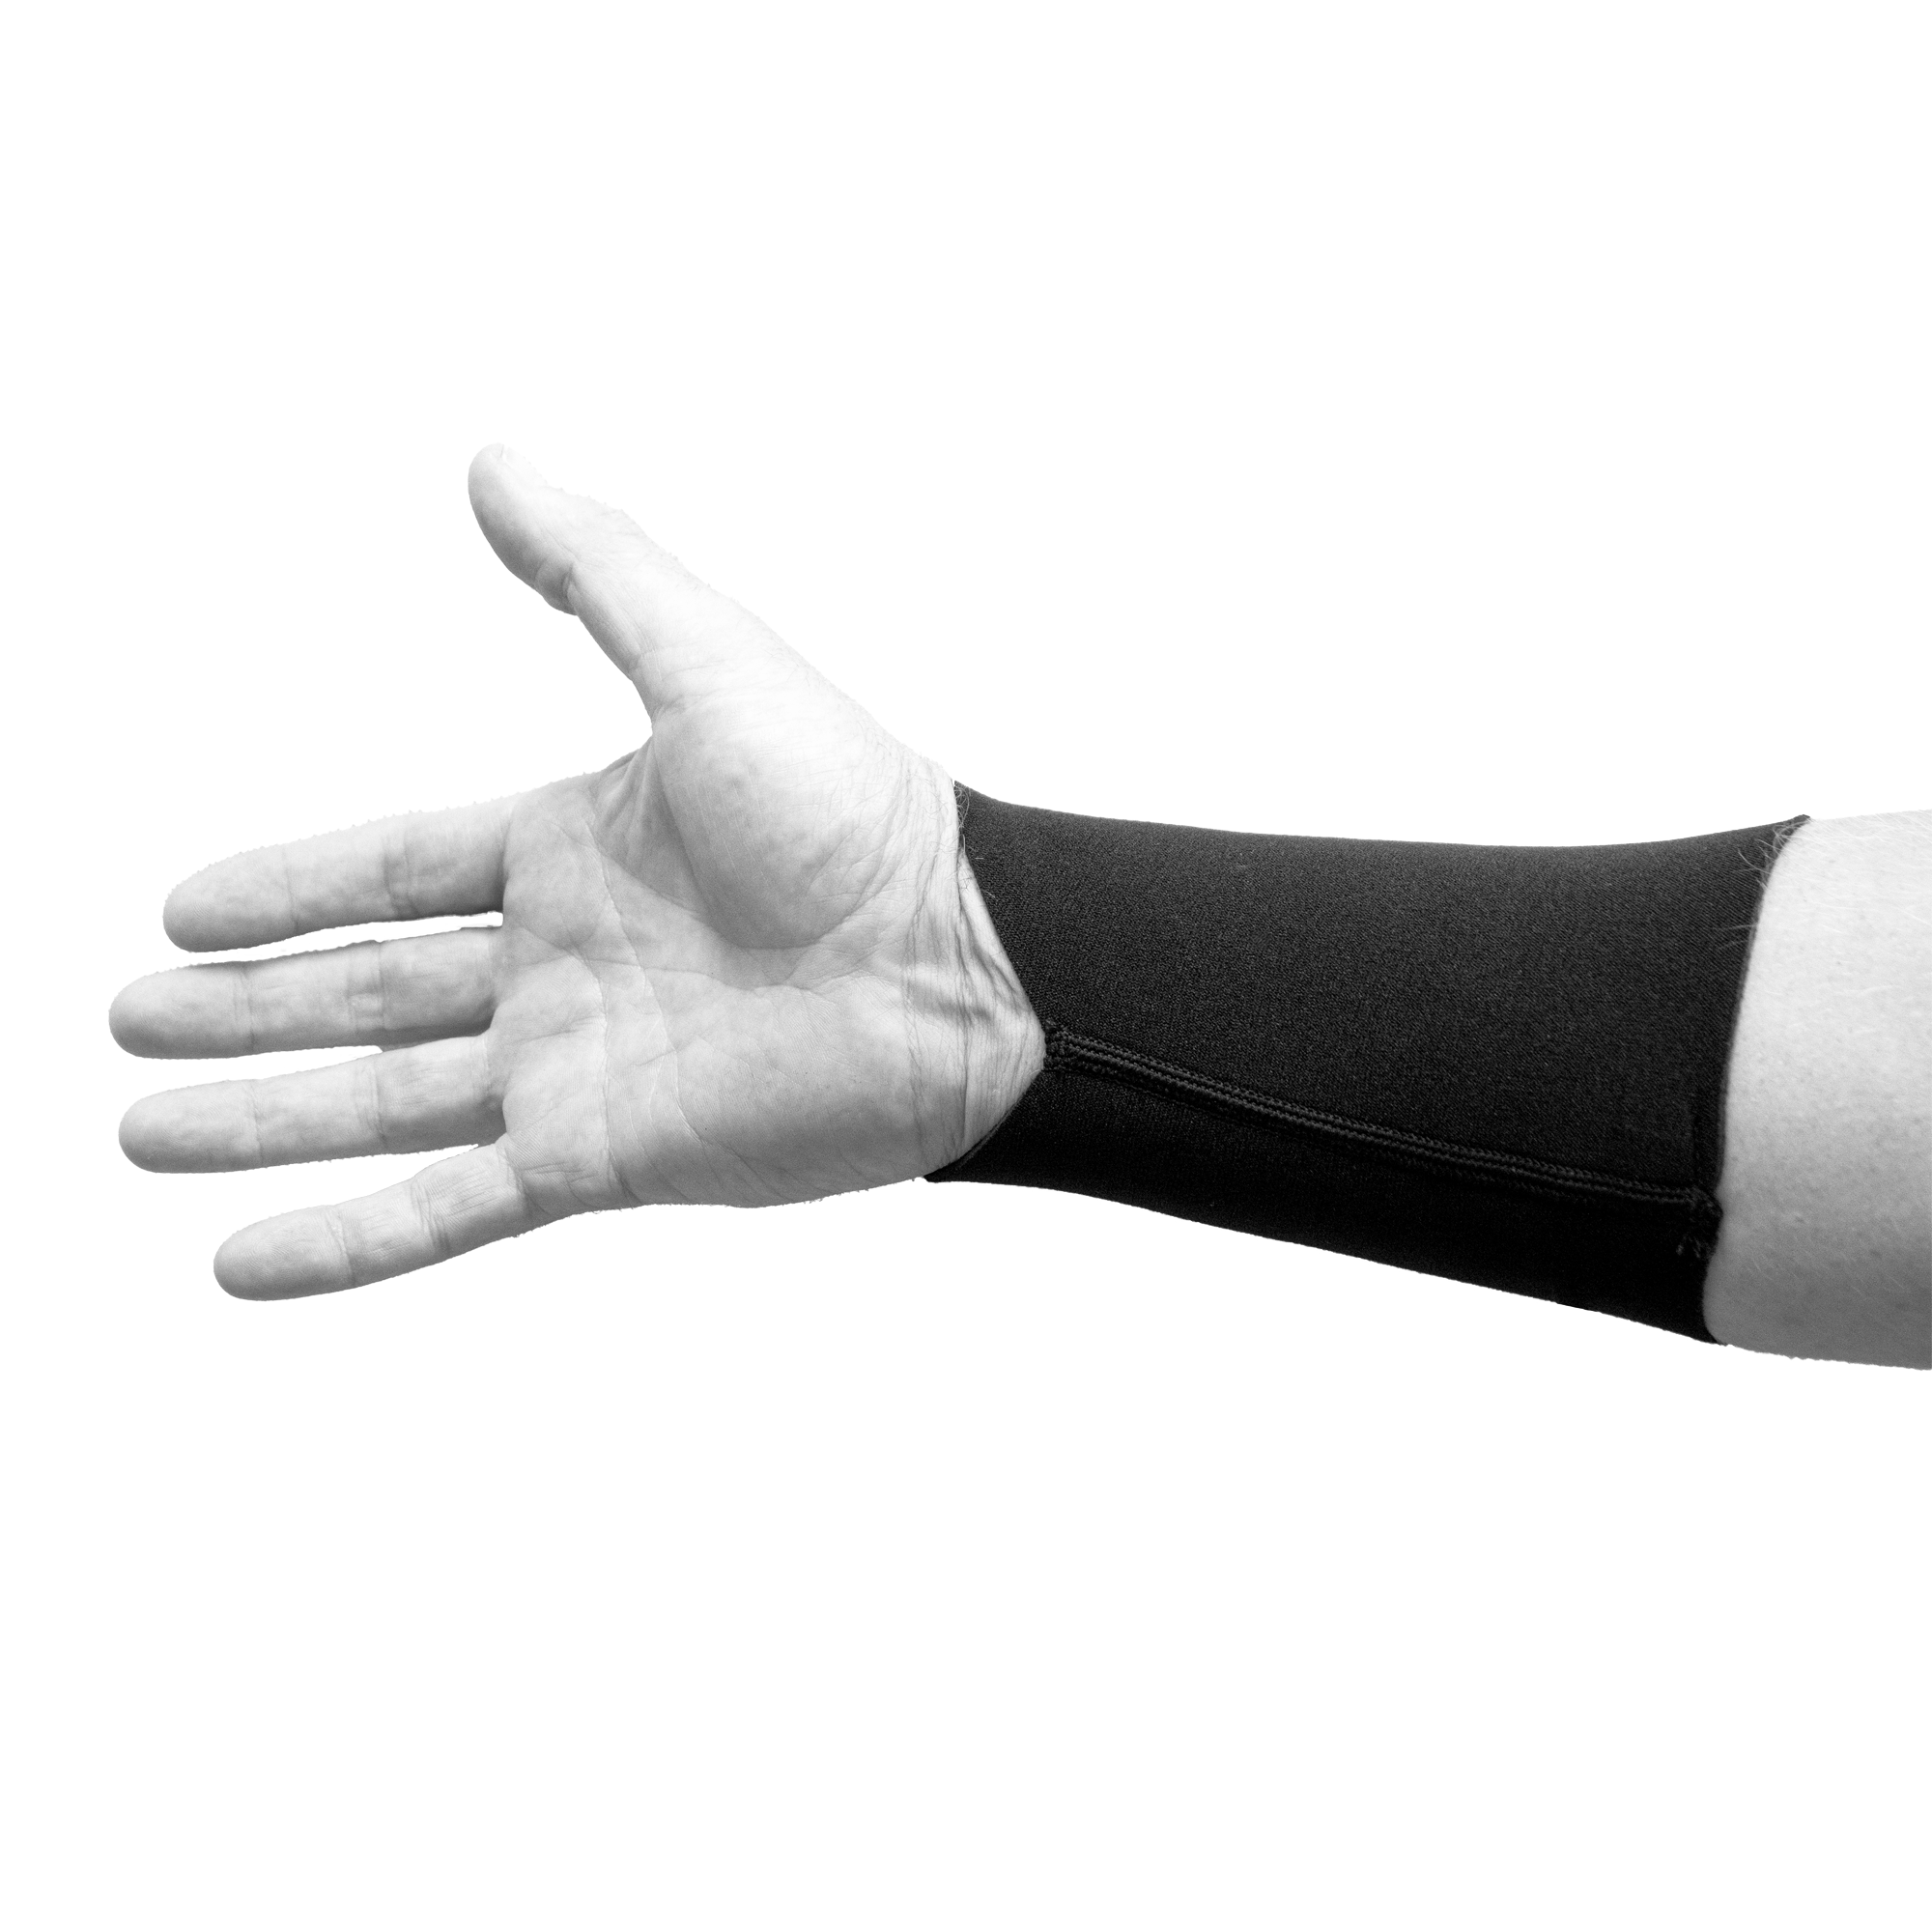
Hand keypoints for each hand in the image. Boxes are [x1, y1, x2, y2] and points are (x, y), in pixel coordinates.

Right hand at [112, 448, 1042, 1297]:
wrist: (962, 962)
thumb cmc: (855, 807)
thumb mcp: (707, 660)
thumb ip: (594, 570)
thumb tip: (491, 460)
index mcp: (572, 848)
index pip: (392, 872)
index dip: (287, 890)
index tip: (182, 907)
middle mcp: (563, 963)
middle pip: (367, 990)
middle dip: (245, 1009)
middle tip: (132, 1022)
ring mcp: (577, 1068)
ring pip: (382, 1104)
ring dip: (264, 1121)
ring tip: (143, 1131)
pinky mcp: (604, 1159)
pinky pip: (449, 1209)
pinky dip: (348, 1242)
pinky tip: (247, 1262)